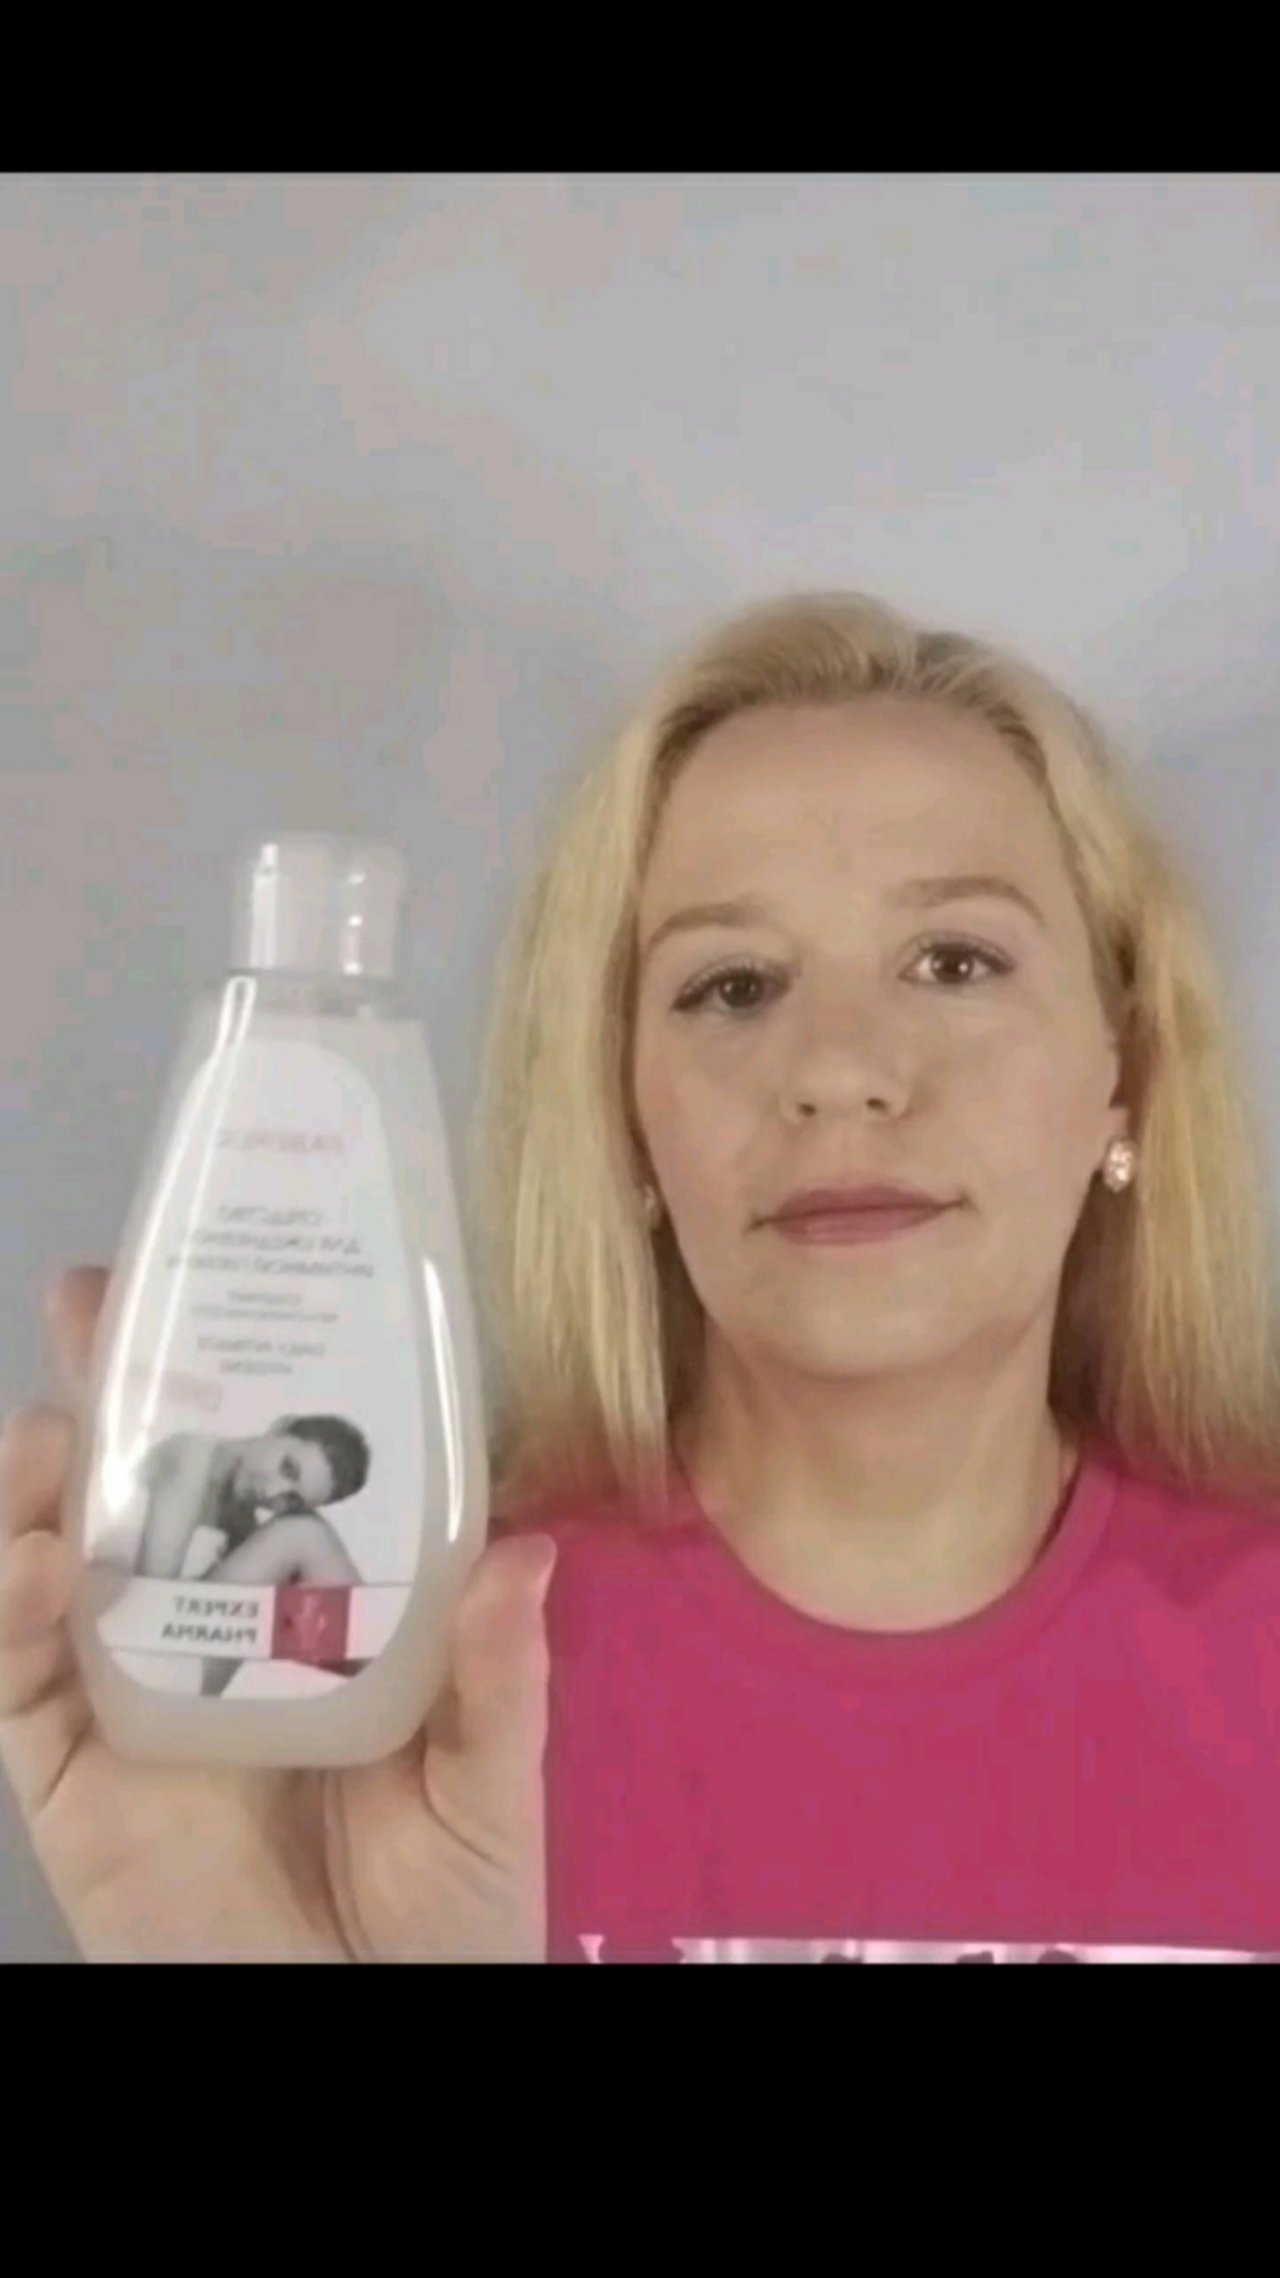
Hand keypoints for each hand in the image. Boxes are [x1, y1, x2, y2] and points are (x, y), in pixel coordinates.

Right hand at [0, 1266, 554, 1961]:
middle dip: (115, 1388)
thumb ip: (501, 1679)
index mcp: (314, 1610)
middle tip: (94, 1299)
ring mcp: (132, 1697)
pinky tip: (44, 1563)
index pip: (267, 1472)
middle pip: (144, 1489)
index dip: (244, 1378)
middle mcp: (212, 1632)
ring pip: (56, 1564)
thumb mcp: (489, 1787)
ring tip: (54, 1431)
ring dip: (42, 1485)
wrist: (360, 2037)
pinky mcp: (73, 1775)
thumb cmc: (441, 1914)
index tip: (236, 1279)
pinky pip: (17, 1685)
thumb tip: (528, 1552)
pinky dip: (10, 1616)